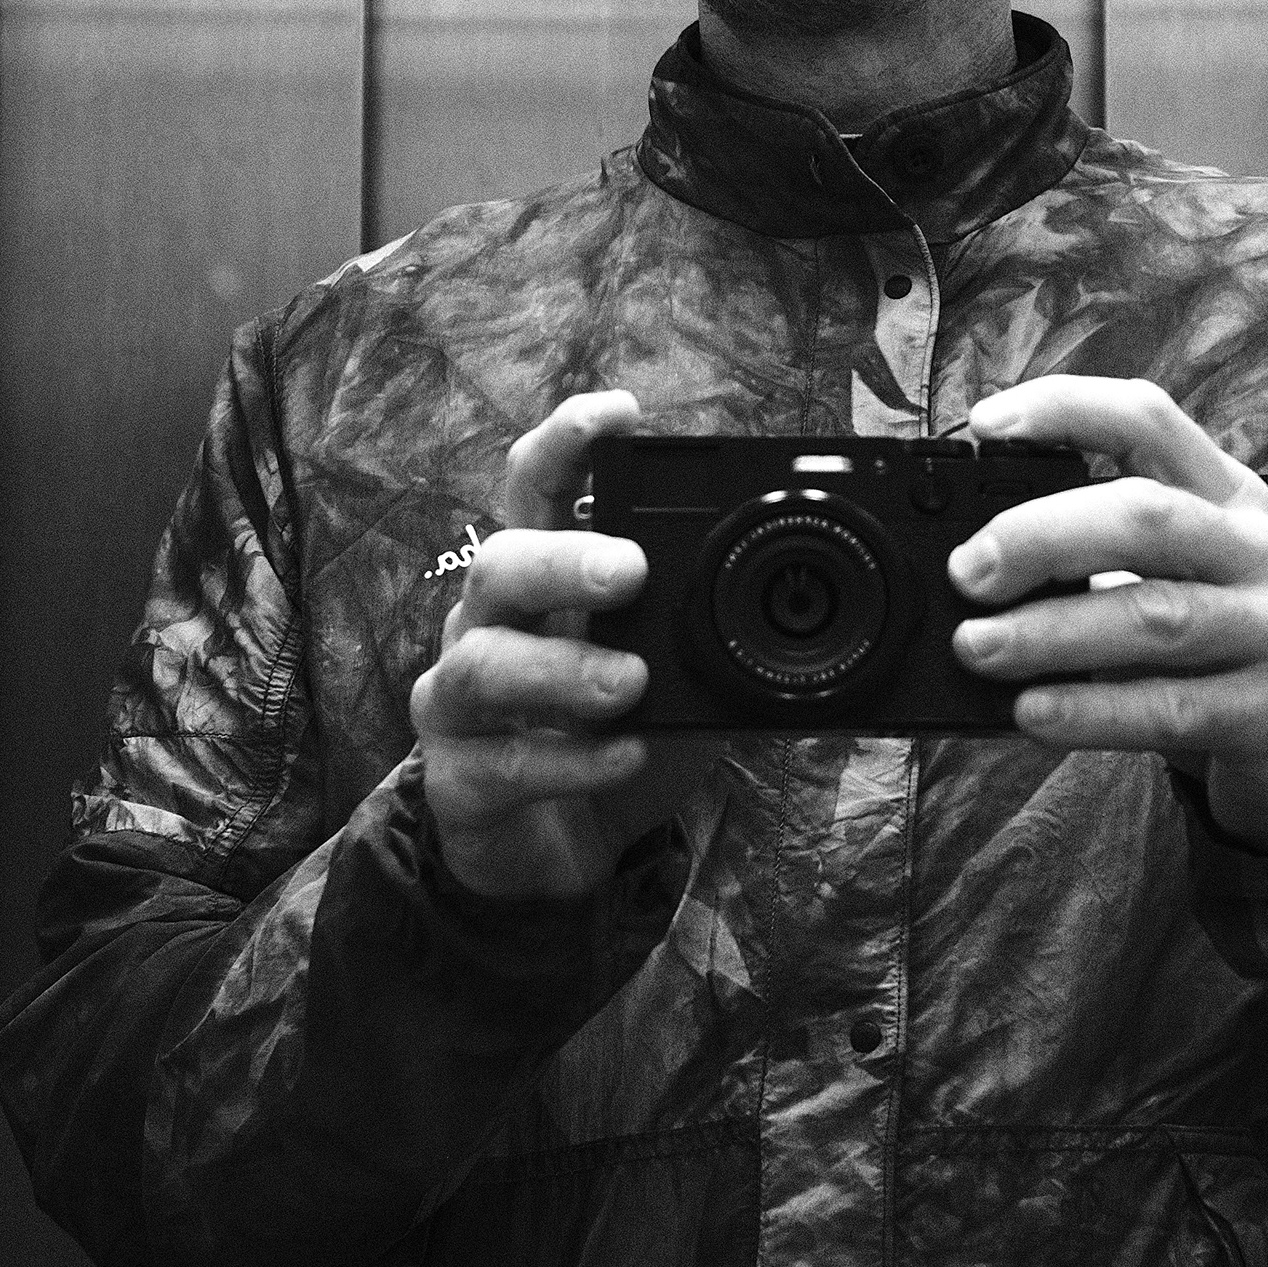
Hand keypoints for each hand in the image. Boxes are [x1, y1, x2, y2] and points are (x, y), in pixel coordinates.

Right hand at [408, 390, 715, 900]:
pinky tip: (622, 757)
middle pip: (499, 563)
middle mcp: (490, 625)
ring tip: (630, 683)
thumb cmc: (612, 737)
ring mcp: (461, 702)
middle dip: (564, 559)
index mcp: (541, 578)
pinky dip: (567, 761)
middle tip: (631, 570)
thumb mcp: (671, 672)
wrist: (553, 852)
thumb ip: (710, 628)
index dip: (566, 442)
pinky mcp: (459, 779)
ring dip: (562, 669)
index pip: (535, 488)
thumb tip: (808, 598)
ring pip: (484, 664)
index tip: (617, 414)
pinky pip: (502, 763)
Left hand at [944, 377, 1267, 853]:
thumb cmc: (1228, 642)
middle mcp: (1261, 549)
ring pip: (1156, 615)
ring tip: (977, 647)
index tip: (985, 426)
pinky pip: (1172, 707)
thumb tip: (977, 561)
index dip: (1065, 409)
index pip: (1149, 419)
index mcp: (1230, 495)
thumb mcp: (1189, 571)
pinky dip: (1092, 711)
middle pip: (1148, 515)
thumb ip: (1108, 551)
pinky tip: (1034, 713)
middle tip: (969, 573)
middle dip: (1043, 537)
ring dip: (1052, 631)